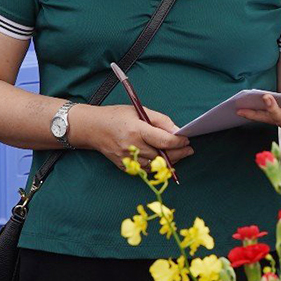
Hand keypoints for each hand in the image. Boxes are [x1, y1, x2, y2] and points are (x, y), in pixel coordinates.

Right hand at [74, 104, 193, 170]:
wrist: (92, 128)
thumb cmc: (116, 116)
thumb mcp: (138, 111)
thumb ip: (160, 121)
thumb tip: (178, 130)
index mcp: (136, 130)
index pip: (164, 140)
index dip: (178, 142)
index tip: (186, 139)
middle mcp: (132, 146)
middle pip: (162, 155)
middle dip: (178, 153)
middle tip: (188, 150)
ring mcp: (127, 159)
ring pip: (156, 165)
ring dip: (170, 161)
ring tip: (178, 153)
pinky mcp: (125, 167)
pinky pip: (146, 169)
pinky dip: (157, 165)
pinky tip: (163, 158)